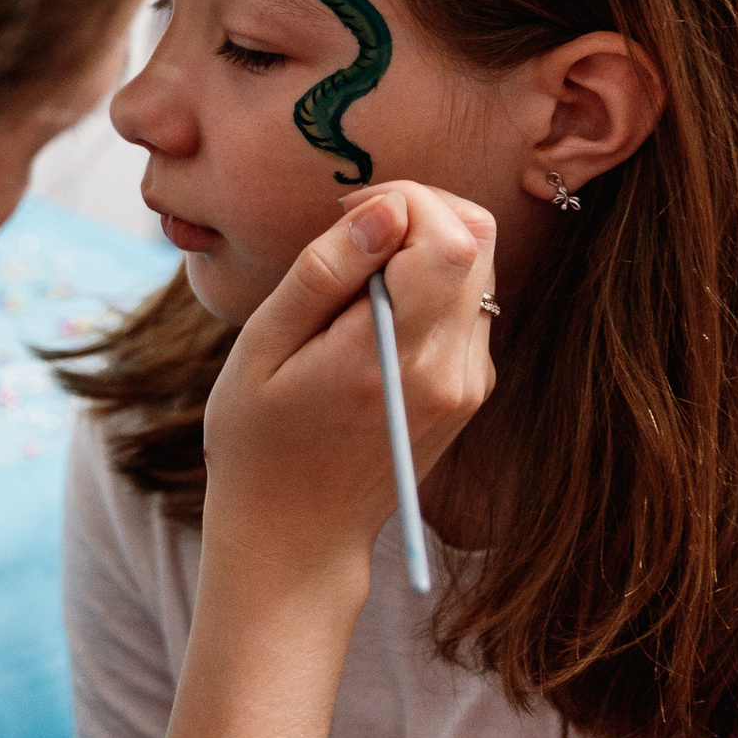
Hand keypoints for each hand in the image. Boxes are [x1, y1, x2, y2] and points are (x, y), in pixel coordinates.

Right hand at [201, 182, 497, 579]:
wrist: (297, 536)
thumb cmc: (258, 443)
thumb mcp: (262, 350)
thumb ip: (325, 274)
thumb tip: (384, 209)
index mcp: (389, 358)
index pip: (448, 237)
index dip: (402, 201)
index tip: (345, 218)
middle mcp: (447, 371)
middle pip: (477, 239)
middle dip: (419, 211)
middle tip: (352, 235)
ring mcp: (468, 384)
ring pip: (480, 267)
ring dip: (425, 247)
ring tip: (357, 282)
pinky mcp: (470, 391)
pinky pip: (469, 305)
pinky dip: (429, 286)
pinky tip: (374, 316)